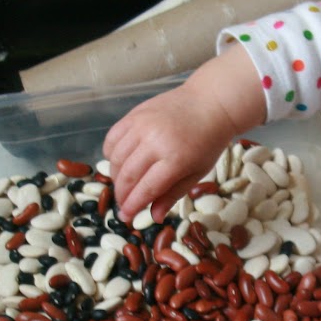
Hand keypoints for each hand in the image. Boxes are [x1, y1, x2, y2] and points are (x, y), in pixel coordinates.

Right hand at [103, 44, 264, 220]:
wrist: (210, 103)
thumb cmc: (207, 142)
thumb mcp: (197, 172)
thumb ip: (173, 194)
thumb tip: (155, 216)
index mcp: (175, 159)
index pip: (146, 188)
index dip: (133, 205)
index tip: (126, 217)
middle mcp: (155, 141)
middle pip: (127, 175)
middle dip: (122, 195)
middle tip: (123, 205)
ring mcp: (142, 125)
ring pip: (116, 158)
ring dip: (115, 176)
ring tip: (122, 185)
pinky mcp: (134, 114)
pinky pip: (112, 137)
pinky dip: (110, 153)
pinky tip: (119, 161)